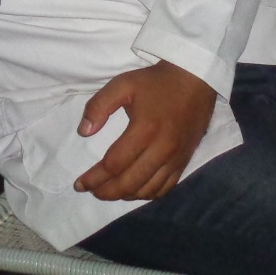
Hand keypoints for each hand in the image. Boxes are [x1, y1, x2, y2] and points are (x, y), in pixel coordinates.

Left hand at [75, 61, 216, 200]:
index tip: (79, 183)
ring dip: (124, 195)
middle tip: (91, 190)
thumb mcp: (123, 84)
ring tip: (109, 191)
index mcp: (144, 130)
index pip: (114, 164)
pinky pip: (165, 188)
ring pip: (147, 190)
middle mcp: (162, 149)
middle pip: (129, 183)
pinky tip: (135, 190)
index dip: (94, 178)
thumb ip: (99, 106)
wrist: (195, 79)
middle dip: (105, 192)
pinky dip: (147, 194)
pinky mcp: (185, 160)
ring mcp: (176, 158)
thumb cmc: (156, 82)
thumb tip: (84, 132)